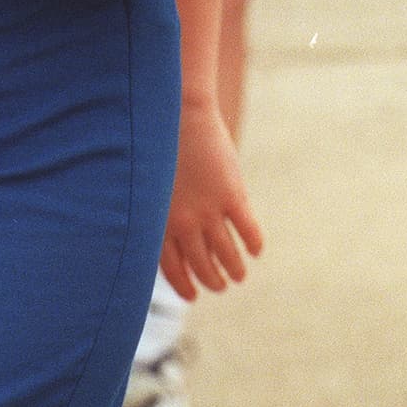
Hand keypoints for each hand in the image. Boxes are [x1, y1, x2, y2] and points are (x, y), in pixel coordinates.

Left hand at [160, 94, 262, 298]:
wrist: (180, 111)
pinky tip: (255, 249)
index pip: (172, 269)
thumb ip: (160, 210)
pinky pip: (248, 232)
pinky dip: (253, 245)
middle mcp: (183, 223)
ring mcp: (209, 211)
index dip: (184, 285)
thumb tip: (169, 234)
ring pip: (227, 256)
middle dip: (212, 281)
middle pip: (201, 266)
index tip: (193, 295)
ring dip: (234, 270)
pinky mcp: (232, 196)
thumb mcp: (151, 182)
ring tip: (239, 275)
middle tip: (220, 285)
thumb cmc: (160, 143)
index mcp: (158, 221)